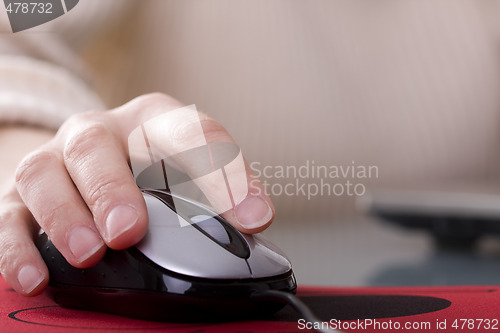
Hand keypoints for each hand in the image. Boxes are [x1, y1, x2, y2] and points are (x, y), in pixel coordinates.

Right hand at [0, 93, 273, 295]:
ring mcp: (54, 160)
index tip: (252, 218)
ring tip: (88, 254)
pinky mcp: (19, 195)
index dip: (223, 174)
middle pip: (97, 146)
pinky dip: (18, 248)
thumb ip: (220, 192)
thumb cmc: (147, 166)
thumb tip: (255, 222)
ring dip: (64, 216)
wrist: (89, 158)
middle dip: (112, 189)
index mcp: (152, 122)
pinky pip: (8, 216)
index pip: (191, 133)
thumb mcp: (188, 168)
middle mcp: (99, 133)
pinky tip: (35, 277)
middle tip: (129, 231)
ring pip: (44, 175)